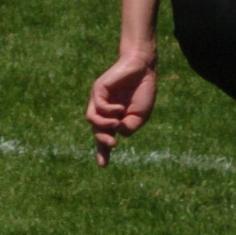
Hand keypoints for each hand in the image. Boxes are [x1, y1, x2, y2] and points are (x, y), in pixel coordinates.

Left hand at [86, 46, 160, 164]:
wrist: (143, 69)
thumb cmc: (143, 92)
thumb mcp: (140, 116)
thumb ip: (129, 128)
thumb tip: (117, 134)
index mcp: (115, 119)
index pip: (105, 137)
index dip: (103, 152)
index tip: (103, 165)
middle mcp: (104, 111)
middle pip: (96, 131)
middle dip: (102, 142)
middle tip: (111, 145)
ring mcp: (99, 101)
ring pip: (92, 120)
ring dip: (104, 126)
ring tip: (117, 124)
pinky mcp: (98, 90)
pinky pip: (98, 106)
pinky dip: (109, 111)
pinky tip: (120, 109)